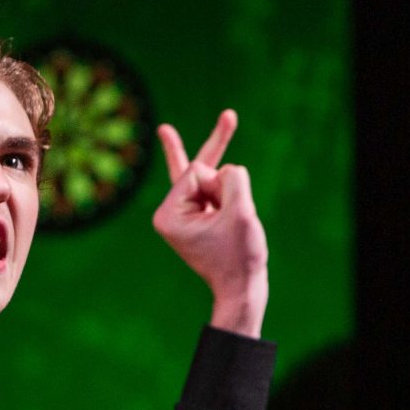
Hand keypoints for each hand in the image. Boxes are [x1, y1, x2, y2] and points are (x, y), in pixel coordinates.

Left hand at [154, 109, 268, 337]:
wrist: (241, 290)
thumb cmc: (238, 256)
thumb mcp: (241, 213)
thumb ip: (234, 179)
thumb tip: (227, 169)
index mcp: (168, 214)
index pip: (196, 172)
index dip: (220, 186)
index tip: (226, 215)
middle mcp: (170, 213)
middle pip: (191, 167)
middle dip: (213, 143)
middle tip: (206, 118)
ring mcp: (184, 216)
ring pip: (204, 174)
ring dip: (227, 176)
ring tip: (228, 118)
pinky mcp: (199, 218)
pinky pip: (207, 186)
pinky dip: (222, 180)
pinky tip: (210, 150)